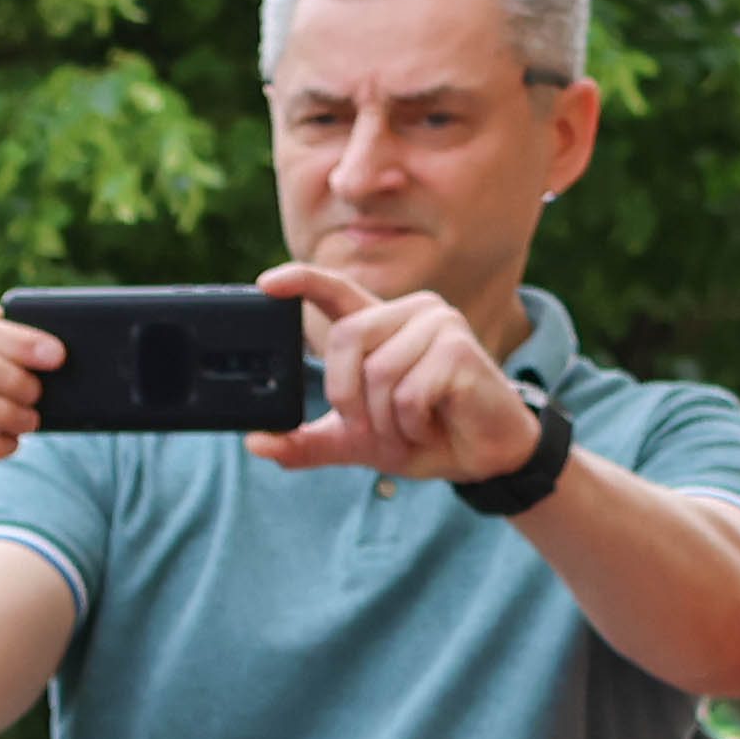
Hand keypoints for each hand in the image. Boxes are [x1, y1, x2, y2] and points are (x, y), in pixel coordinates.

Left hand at [250, 261, 541, 483]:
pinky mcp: (459, 348)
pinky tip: (433, 424)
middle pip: (344, 339)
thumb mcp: (355, 441)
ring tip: (410, 428)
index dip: (301, 282)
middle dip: (348, 397)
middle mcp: (410, 313)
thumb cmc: (423, 436)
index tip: (265, 283)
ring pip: (377, 373)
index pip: (335, 291)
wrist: (483, 457)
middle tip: (373, 429)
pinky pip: (409, 392)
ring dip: (385, 420)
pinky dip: (411, 424)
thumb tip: (256, 443)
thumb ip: (307, 442)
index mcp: (380, 326)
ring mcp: (438, 324)